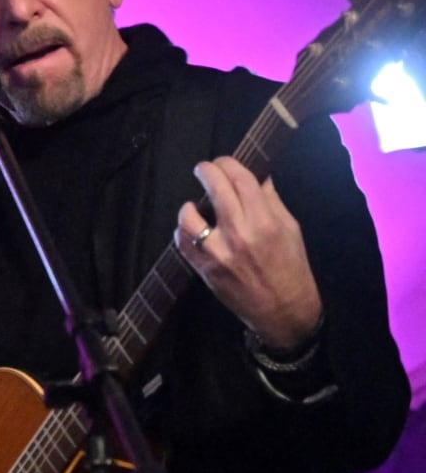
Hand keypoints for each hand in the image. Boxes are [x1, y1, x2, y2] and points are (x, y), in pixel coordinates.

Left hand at [175, 157, 321, 350]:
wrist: (283, 310)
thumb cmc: (291, 266)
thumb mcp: (290, 228)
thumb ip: (270, 199)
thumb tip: (256, 173)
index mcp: (265, 221)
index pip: (241, 178)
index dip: (228, 163)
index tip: (224, 162)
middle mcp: (239, 233)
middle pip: (215, 187)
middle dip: (206, 171)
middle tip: (204, 170)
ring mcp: (217, 252)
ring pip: (189, 215)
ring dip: (190, 205)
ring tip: (196, 206)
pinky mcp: (203, 267)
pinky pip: (181, 240)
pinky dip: (183, 229)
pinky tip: (192, 228)